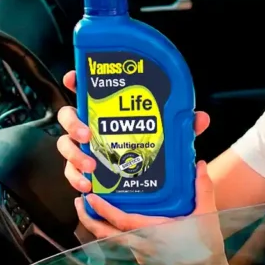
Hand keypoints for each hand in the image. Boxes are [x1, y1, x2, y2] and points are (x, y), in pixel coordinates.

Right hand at [57, 70, 210, 193]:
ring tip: (91, 166)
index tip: (73, 79)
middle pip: (68, 117)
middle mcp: (90, 127)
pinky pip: (71, 173)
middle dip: (73, 124)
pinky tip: (87, 185)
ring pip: (65, 146)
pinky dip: (76, 179)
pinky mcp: (82, 171)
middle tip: (87, 135)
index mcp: (107, 112)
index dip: (77, 82)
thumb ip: (182, 126)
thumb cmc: (152, 150)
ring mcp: (83, 149)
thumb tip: (199, 119)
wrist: (148, 185)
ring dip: (74, 156)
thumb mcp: (170, 137)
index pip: (88, 91)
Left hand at [74, 161, 239, 264]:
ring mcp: (141, 256)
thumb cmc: (206, 248)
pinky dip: (113, 233)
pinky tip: (115, 223)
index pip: (120, 221)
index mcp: (154, 233)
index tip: (90, 197)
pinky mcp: (144, 261)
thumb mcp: (206, 216)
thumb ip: (202, 188)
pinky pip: (123, 245)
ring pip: (112, 241)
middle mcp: (143, 247)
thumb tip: (198, 164)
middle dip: (88, 219)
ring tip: (93, 210)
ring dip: (99, 226)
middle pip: (105, 235)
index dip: (102, 209)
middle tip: (79, 203)